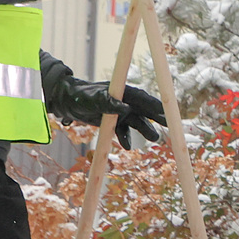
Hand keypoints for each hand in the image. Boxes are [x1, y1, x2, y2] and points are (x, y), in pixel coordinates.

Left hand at [41, 60, 166, 147]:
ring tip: (154, 138)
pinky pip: (123, 132)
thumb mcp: (94, 98)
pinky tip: (126, 146)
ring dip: (145, 130)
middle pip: (145, 111)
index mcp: (123, 92)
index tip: (165, 111)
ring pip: (137, 123)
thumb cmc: (81, 96)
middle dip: (157, 118)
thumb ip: (109, 102)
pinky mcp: (114, 122)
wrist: (68, 103)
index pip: (143, 98)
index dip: (155, 105)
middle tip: (170, 124)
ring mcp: (121, 113)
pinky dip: (125, 138)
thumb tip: (125, 108)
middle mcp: (125, 102)